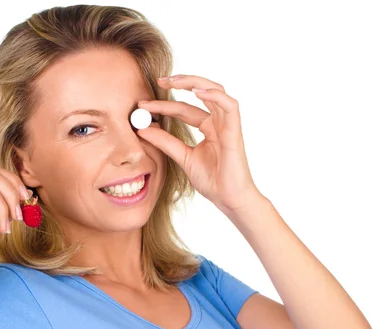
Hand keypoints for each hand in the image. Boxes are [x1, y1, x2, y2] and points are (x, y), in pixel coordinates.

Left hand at [136, 74, 265, 214]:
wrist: (228, 199)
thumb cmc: (212, 180)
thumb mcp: (182, 157)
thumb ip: (165, 142)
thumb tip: (143, 129)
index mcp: (208, 128)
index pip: (183, 109)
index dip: (163, 105)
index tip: (142, 105)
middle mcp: (218, 122)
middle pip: (201, 92)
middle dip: (180, 83)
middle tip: (160, 81)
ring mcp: (228, 125)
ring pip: (216, 91)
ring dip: (195, 82)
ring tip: (174, 81)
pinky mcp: (235, 132)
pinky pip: (230, 106)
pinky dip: (215, 95)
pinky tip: (197, 92)